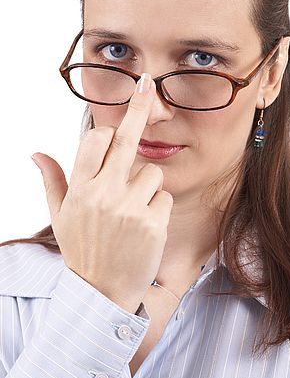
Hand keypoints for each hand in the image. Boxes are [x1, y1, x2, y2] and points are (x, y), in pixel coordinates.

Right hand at [31, 73, 172, 312]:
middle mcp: (103, 193)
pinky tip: (144, 226)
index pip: (95, 139)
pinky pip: (164, 197)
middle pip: (127, 140)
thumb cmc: (83, 250)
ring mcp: (129, 207)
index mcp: (80, 189)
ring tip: (133, 211)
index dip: (111, 126)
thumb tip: (36, 153)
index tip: (124, 108)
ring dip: (147, 186)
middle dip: (141, 109)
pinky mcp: (153, 222)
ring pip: (152, 172)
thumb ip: (53, 181)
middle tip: (150, 84)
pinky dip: (158, 207)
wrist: (102, 292)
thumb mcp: (61, 216)